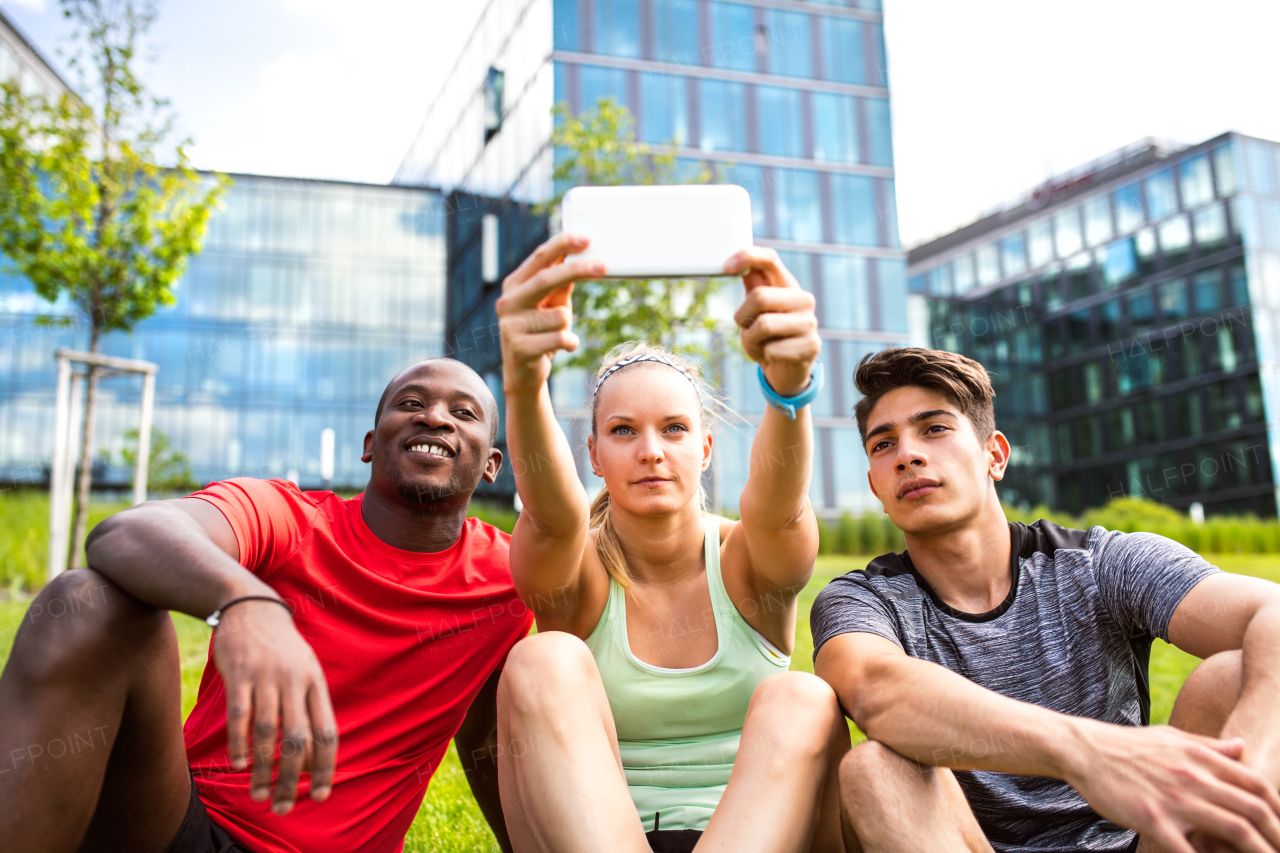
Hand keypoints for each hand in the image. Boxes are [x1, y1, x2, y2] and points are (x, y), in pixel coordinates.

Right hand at [212, 600, 338, 814]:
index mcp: (316, 683)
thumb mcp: (305, 670)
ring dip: (263, 768)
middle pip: (298, 740)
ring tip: (259, 794)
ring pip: (267, 733)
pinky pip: (239, 715)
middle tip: (285, 807)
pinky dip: (239, 744)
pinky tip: (238, 766)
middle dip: (293, 779)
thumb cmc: (281, 648)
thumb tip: (313, 755)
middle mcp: (295, 681)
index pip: (328, 733)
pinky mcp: (239, 674)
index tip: (321, 795)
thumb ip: (310, 707)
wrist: (252, 606)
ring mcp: (267, 677)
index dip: (326, 767)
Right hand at [496, 233, 603, 395]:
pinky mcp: (520, 349)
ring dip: (568, 324)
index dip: (562, 245)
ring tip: (556, 333)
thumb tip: (580, 257)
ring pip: (560, 316)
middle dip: (577, 271)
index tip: (586, 238)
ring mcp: (510, 326)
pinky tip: (560, 348)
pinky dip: (570, 342)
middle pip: (546, 279)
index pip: (540, 258)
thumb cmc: (542, 330)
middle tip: (603, 266)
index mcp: (514, 284)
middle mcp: (508, 302)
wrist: (523, 372)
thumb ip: (562, 282)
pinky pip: (561, 339)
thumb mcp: (553, 303)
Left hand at [725, 248, 819, 397]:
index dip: (747, 257)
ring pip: (764, 325)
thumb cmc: (767, 334)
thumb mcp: (755, 308)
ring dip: (752, 339)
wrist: (785, 369)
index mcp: (787, 284)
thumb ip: (751, 283)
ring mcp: (810, 322)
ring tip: (761, 343)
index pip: (770, 259)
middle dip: (743, 316)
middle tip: (747, 328)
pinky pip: (772, 350)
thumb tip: (735, 257)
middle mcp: (803, 299)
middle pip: (759, 296)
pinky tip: (774, 356)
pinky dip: (765, 355)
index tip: (726, 267)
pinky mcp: (812, 345)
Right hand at [1065, 722, 1279, 852]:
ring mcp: (1176, 800)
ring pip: (1234, 831)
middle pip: (1253, 810)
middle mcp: (1195, 778)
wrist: (1085, 749)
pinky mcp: (1153, 820)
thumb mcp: (1172, 738)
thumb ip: (1210, 746)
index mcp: (1201, 758)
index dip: (1278, 808)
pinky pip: (1189, 850)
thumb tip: (1243, 746)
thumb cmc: (1128, 745)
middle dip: (1278, 836)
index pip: (1256, 784)